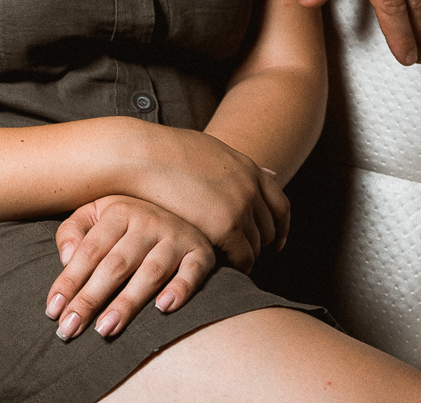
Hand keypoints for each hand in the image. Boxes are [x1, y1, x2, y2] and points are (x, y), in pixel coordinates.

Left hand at [47, 196, 214, 340]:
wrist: (186, 206)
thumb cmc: (129, 220)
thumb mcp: (97, 213)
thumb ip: (74, 230)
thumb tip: (65, 258)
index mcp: (119, 212)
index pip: (89, 250)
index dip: (69, 280)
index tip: (53, 310)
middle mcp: (148, 222)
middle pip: (115, 265)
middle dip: (90, 299)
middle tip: (71, 328)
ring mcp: (176, 237)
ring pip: (150, 272)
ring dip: (127, 303)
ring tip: (105, 329)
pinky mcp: (201, 253)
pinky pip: (192, 272)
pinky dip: (180, 290)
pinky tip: (163, 308)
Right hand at [131, 127, 289, 272]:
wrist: (140, 156)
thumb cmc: (164, 152)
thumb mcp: (209, 150)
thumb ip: (239, 166)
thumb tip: (272, 171)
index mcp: (247, 168)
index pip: (280, 205)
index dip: (280, 227)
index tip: (274, 242)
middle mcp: (249, 187)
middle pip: (269, 228)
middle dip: (259, 244)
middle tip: (244, 256)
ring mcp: (240, 207)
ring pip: (255, 246)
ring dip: (245, 257)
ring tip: (228, 266)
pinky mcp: (226, 227)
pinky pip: (243, 258)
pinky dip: (237, 267)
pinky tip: (223, 271)